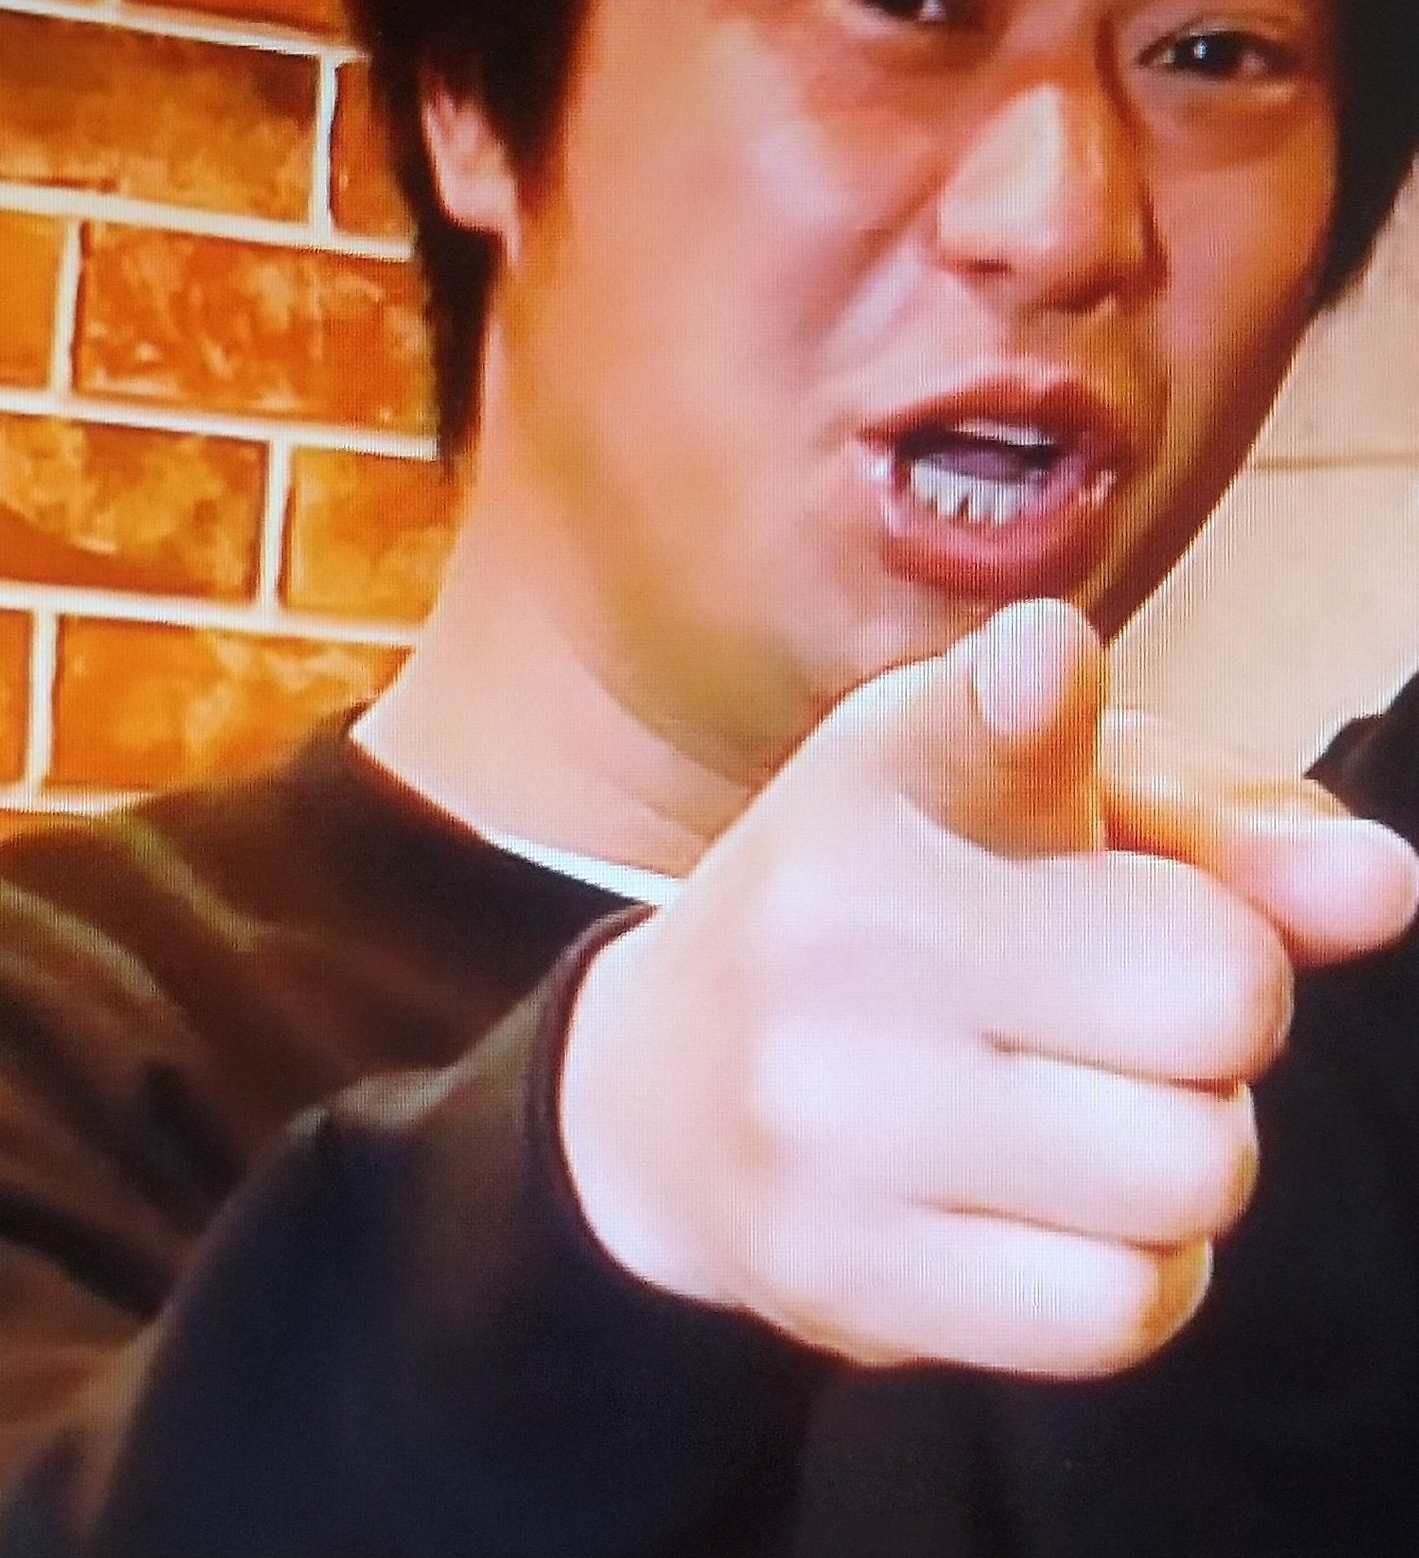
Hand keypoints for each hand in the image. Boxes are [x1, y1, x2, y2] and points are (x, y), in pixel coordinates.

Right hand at [556, 600, 1418, 1378]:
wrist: (659, 1091)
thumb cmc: (896, 911)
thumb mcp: (1034, 803)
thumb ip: (1225, 819)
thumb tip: (1384, 888)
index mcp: (881, 771)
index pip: (1031, 716)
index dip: (1081, 721)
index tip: (1053, 697)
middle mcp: (834, 926)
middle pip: (1221, 997)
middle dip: (1214, 1013)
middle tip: (1106, 1006)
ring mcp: (819, 1110)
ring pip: (1193, 1170)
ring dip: (1178, 1150)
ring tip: (1068, 1104)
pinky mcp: (837, 1274)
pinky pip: (1123, 1308)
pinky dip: (1129, 1270)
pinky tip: (1040, 1206)